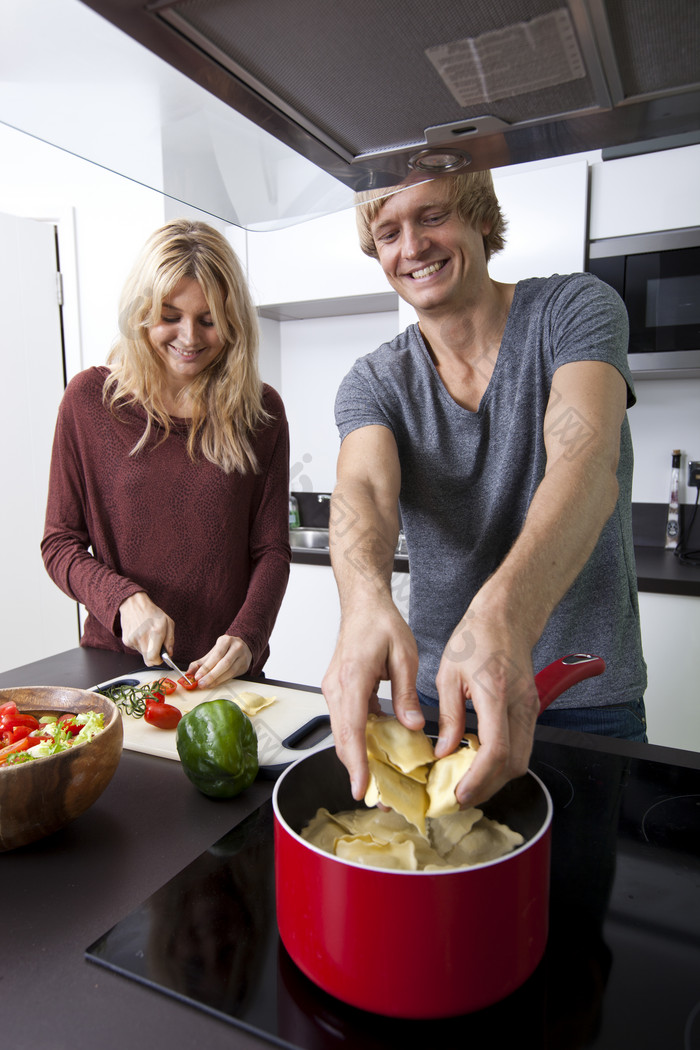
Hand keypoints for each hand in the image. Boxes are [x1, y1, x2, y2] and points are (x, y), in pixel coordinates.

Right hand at [119, 592, 174, 665]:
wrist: (134, 605)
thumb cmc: (152, 613)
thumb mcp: (168, 622)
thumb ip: (170, 640)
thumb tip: (169, 654)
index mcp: (156, 633)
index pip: (153, 658)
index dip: (158, 660)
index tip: (161, 657)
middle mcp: (143, 638)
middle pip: (148, 660)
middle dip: (153, 656)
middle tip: (156, 647)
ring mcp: (133, 640)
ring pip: (142, 653)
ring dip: (147, 648)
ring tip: (147, 635)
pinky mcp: (126, 640)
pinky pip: (136, 648)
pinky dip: (140, 644)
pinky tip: (140, 633)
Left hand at [187, 635, 251, 688]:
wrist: (242, 646)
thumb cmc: (224, 650)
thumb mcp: (212, 652)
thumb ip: (200, 662)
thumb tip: (188, 673)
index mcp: (226, 640)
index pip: (216, 655)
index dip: (206, 667)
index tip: (197, 676)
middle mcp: (237, 647)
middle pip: (225, 664)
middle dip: (211, 676)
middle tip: (201, 683)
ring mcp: (243, 657)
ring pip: (230, 671)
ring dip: (217, 680)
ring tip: (206, 685)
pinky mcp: (245, 666)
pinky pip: (233, 675)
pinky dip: (222, 681)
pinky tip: (215, 684)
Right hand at [322, 598, 422, 799]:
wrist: (362, 605)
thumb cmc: (380, 623)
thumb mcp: (404, 655)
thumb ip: (406, 693)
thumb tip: (413, 726)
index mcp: (352, 678)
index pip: (352, 729)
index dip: (357, 763)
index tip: (362, 788)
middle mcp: (337, 688)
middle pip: (343, 739)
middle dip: (358, 771)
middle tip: (378, 797)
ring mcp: (335, 690)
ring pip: (344, 734)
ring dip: (358, 759)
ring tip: (379, 783)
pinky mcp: (340, 692)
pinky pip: (348, 723)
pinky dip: (360, 742)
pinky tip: (377, 755)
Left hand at [435, 605, 539, 808]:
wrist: (506, 617)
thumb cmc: (476, 637)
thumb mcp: (448, 674)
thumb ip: (448, 716)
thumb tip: (443, 750)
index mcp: (495, 693)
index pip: (495, 750)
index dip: (479, 778)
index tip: (460, 793)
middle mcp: (520, 705)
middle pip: (514, 764)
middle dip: (488, 787)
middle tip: (460, 796)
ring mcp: (530, 708)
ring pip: (522, 759)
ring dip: (496, 777)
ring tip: (467, 783)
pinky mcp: (531, 709)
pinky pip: (522, 745)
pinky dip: (502, 761)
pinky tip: (480, 761)